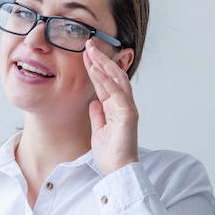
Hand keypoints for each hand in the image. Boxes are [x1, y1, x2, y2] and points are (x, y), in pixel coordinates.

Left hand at [83, 40, 138, 175]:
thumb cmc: (110, 154)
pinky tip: (96, 70)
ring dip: (104, 64)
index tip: (85, 54)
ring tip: (92, 51)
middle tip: (89, 44)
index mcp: (115, 108)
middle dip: (101, 59)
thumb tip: (93, 102)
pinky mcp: (129, 114)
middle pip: (113, 76)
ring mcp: (127, 108)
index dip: (95, 68)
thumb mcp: (98, 130)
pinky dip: (107, 80)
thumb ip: (97, 115)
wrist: (118, 171)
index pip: (105, 83)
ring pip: (117, 79)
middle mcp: (123, 105)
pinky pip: (117, 93)